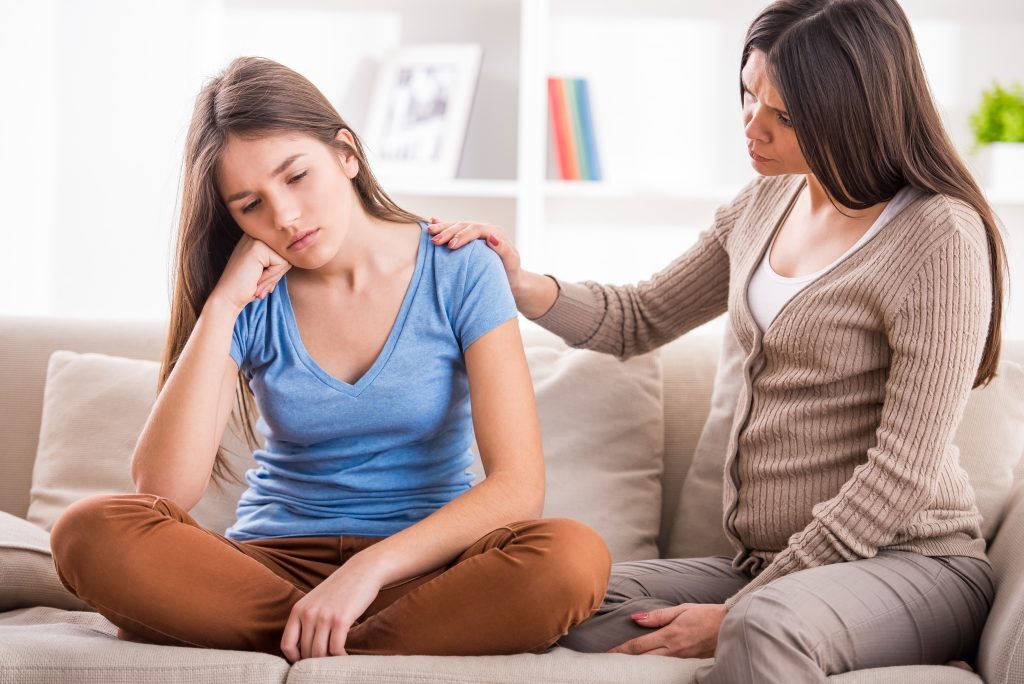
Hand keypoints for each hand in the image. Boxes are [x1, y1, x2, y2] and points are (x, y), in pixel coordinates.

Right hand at [209, 234, 291, 311]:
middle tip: (258, 283)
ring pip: (286, 260)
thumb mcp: (266, 269)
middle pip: (286, 255)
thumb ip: (278, 259)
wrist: (228, 298)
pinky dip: (271, 277)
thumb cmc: (247, 286)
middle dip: (276, 274)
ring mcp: (255, 239)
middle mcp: (255, 234)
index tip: (260, 279)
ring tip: (257, 282)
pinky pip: (282, 264)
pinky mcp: (257, 248)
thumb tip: (299, 256)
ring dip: (274, 277)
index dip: (276, 270)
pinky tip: (256, 280)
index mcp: (256, 237)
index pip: (283, 252)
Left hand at [280, 555, 383, 661]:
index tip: (306, 661)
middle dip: (316, 660)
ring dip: (328, 660)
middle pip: (305, 651)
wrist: (363, 570)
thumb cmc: (342, 588)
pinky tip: (345, 655)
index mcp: (298, 609)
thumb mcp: (316, 601)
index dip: (295, 658)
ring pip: (319, 653)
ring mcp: (324, 616)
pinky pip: (336, 648)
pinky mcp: (341, 619)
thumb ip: (307, 619)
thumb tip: (304, 647)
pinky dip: (340, 656)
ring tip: (336, 658)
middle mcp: (308, 613)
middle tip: (326, 660)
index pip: (287, 644)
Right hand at [427, 217, 522, 290]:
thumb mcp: (512, 263)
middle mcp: (486, 230)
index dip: (463, 236)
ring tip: (430, 231)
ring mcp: (477, 234)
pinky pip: (456, 230)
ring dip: (443, 228)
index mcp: (495, 232)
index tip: (451, 246)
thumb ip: (504, 250)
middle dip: (448, 232)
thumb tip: (491, 237)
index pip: (476, 230)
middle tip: (435, 240)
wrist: (512, 279)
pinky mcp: (470, 240)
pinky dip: (444, 226)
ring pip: (458, 226)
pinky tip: (433, 221)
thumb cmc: (512, 273)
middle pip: (464, 225)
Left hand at [608, 604, 727, 657]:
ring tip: (624, 665)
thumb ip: (658, 615)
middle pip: (644, 659)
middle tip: (611, 662)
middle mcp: (674, 650)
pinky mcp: (687, 663)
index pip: (640, 645)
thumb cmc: (706, 615)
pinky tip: (647, 666)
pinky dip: (654, 667)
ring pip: (654, 666)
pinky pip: (666, 667)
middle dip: (626, 661)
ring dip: (638, 665)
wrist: (730, 626)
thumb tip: (636, 619)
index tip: (609, 653)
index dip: (622, 650)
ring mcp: (681, 659)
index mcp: (670, 635)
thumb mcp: (681, 609)